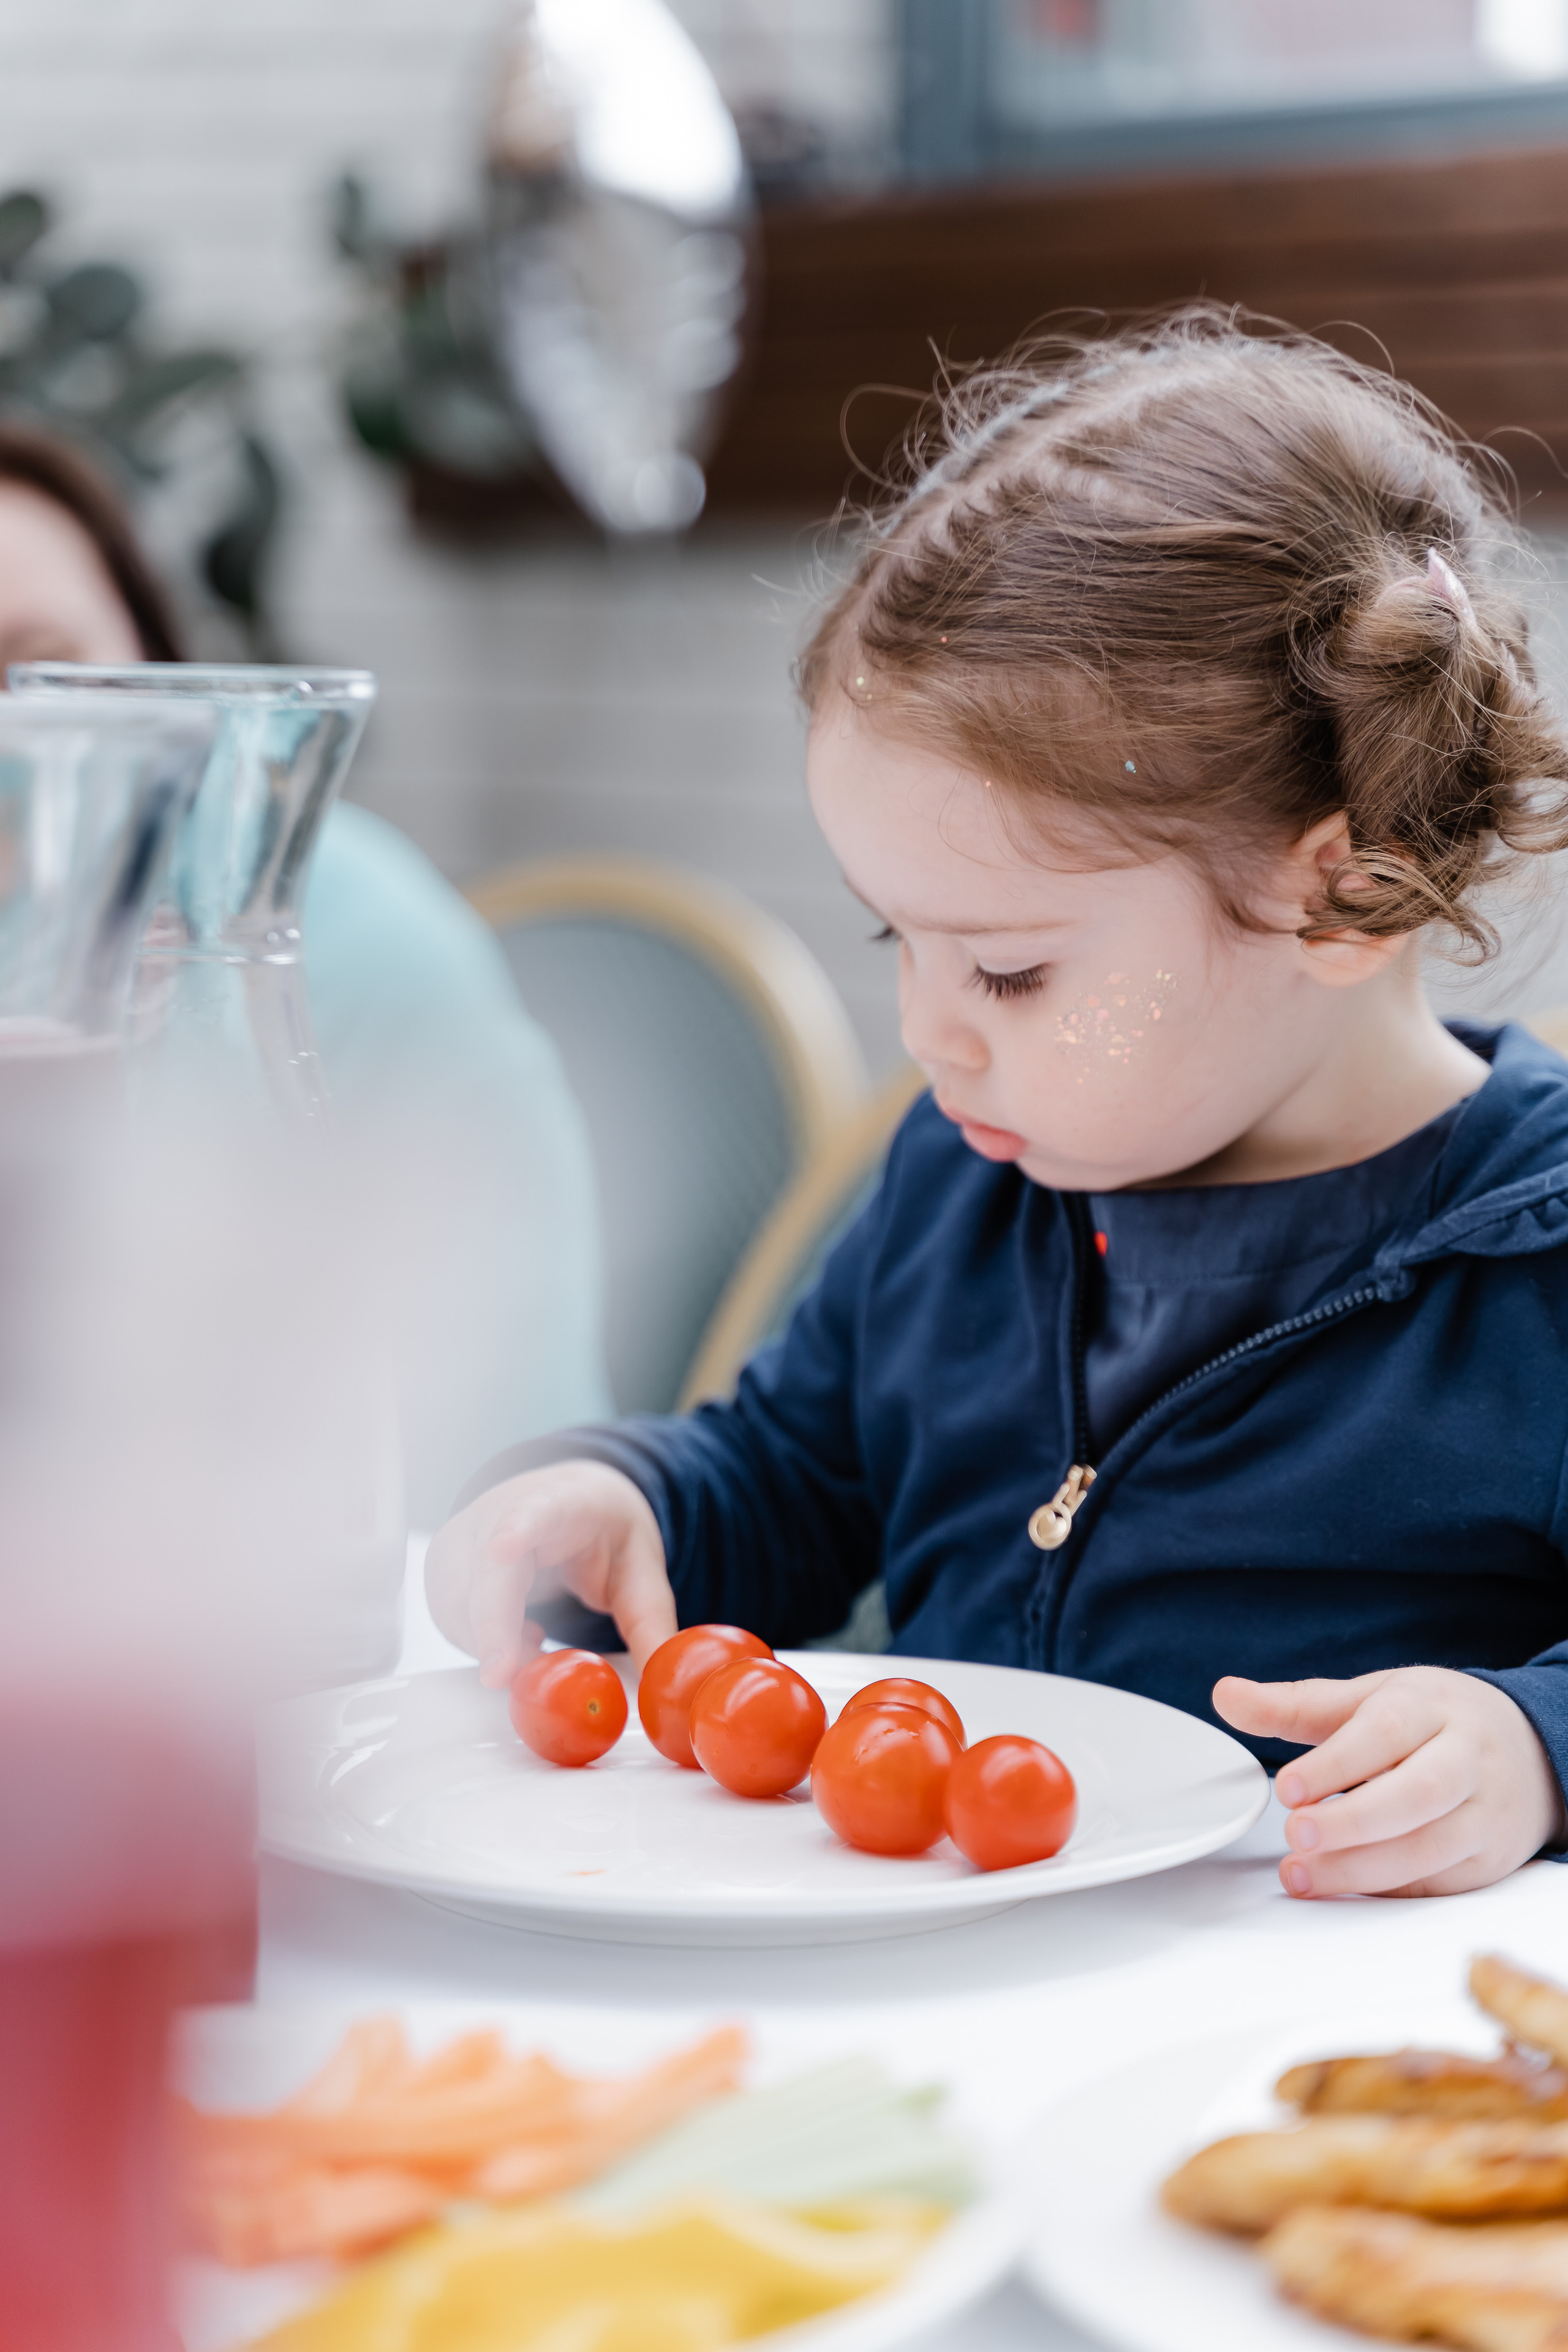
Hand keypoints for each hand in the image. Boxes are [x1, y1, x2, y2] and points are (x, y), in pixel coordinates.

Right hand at [425, 1462, 677, 1686]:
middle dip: (491, 1624)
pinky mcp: (445, 1564)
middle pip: (486, 1566)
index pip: (534, 1508)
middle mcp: (502, 1510)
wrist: (575, 1501)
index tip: (503, 1549)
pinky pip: (449, 1614)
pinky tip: (514, 1637)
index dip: (516, 1528)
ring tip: (536, 1643)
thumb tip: (664, 1687)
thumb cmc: (603, 1530)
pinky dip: (478, 1641)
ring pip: (456, 1597)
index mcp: (563, 1502)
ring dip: (490, 1640)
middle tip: (503, 1675)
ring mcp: (467, 1535)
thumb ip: (653, 1629)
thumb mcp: (642, 1573)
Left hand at [1213, 1666, 1566, 1898]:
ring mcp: (1484, 1813)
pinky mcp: (1489, 1861)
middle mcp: (1466, 1758)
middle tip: (1295, 1835)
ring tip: (1302, 1873)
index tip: (1287, 1787)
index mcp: (1431, 1706)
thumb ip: (1295, 1705)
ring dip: (1361, 1868)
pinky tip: (1342, 1888)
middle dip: (1352, 1821)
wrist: (1529, 1750)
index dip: (1337, 1763)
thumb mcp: (1369, 1698)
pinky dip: (1387, 1889)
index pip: (1386, 1732)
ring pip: (1430, 1846)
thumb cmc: (1432, 1720)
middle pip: (1417, 1793)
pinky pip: (1438, 1882)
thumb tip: (1224, 1695)